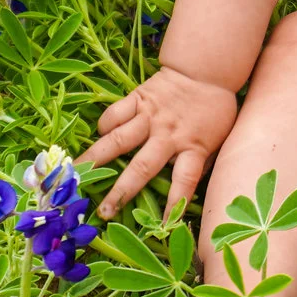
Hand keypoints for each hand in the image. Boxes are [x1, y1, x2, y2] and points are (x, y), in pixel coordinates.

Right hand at [77, 66, 239, 219]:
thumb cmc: (214, 110)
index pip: (185, 181)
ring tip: (77, 175)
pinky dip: (104, 126)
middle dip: (121, 192)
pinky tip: (98, 137)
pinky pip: (115, 114)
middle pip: (142, 168)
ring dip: (97, 160)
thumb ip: (203, 164)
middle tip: (102, 212)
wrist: (206, 70)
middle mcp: (168, 135)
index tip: (164, 226)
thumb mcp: (219, 140)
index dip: (175, 204)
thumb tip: (190, 193)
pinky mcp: (138, 99)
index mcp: (193, 147)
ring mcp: (150, 117)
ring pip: (118, 141)